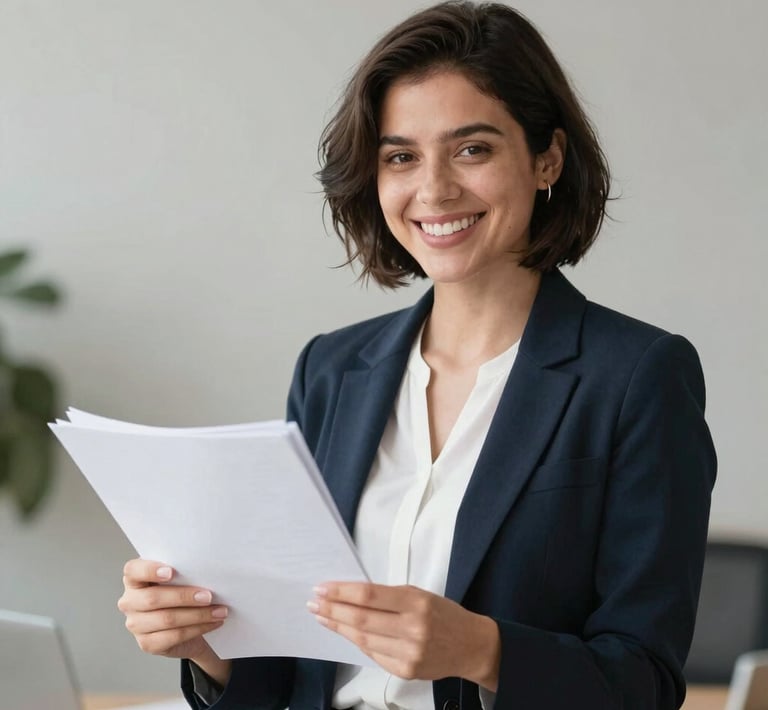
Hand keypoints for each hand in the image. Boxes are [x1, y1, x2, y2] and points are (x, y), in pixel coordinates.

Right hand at [118, 558, 230, 684]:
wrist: (187, 623)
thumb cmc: (181, 593)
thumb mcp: (180, 578)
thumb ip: (183, 572)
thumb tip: (206, 570)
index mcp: (134, 579)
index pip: (133, 570)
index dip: (149, 570)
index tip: (171, 571)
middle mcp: (130, 602)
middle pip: (153, 598)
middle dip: (184, 597)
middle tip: (209, 596)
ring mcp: (136, 625)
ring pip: (167, 619)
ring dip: (198, 615)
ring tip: (220, 611)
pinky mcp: (147, 644)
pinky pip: (174, 636)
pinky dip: (198, 628)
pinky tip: (213, 623)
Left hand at [308, 582, 499, 689]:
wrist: (470, 646)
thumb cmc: (444, 615)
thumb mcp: (420, 594)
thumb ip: (388, 596)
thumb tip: (351, 595)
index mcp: (416, 602)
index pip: (369, 596)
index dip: (342, 592)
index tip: (323, 588)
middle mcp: (413, 629)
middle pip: (361, 619)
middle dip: (333, 610)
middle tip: (315, 602)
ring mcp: (409, 653)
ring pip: (362, 639)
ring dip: (338, 627)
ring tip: (322, 616)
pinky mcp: (405, 671)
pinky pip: (373, 654)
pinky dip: (356, 642)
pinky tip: (344, 632)